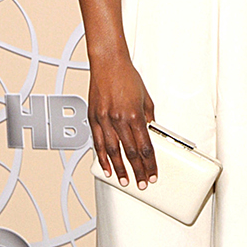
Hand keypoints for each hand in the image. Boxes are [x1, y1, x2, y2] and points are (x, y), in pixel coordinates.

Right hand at [88, 56, 156, 188]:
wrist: (108, 63)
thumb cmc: (127, 77)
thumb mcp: (146, 99)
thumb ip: (149, 118)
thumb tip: (151, 134)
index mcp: (134, 116)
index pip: (145, 147)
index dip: (149, 164)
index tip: (152, 173)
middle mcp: (118, 120)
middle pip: (130, 153)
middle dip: (137, 171)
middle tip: (141, 183)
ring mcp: (104, 120)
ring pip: (112, 152)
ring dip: (119, 169)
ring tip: (124, 180)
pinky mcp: (93, 118)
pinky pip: (96, 143)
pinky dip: (101, 157)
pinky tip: (106, 167)